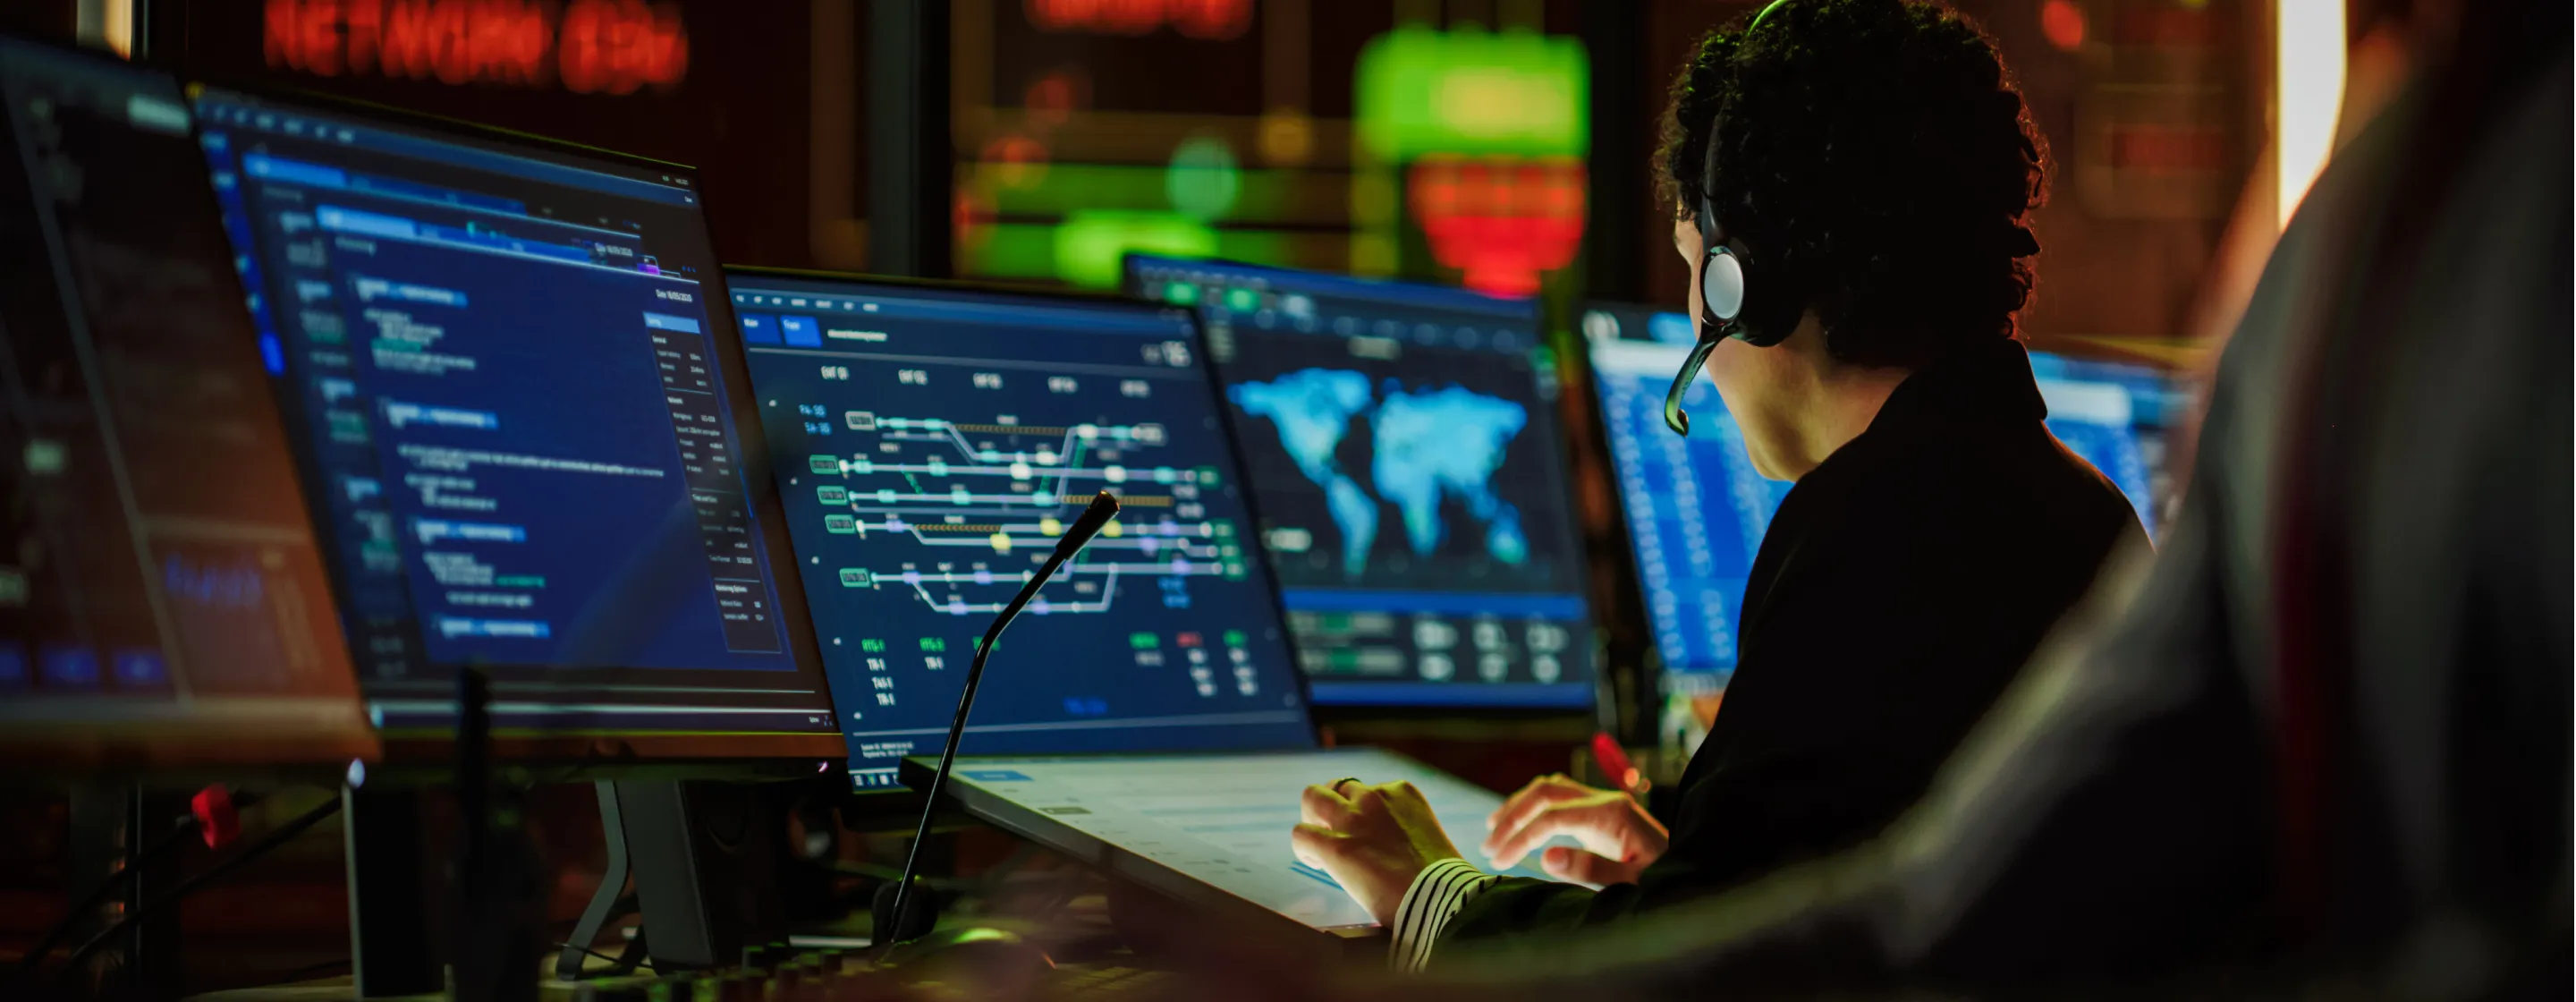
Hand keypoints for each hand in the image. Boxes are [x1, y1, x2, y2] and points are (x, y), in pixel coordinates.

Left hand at [1292, 779, 1463, 925]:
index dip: (1358, 810)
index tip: (1363, 833)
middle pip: (1337, 786)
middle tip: (1332, 830)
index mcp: (1402, 792)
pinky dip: (1304, 848)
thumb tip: (1381, 844)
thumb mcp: (1424, 834)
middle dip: (1331, 805)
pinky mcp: (1335, 846)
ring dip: (1312, 818)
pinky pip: (1302, 834)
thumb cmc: (1439, 880)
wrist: (1441, 900)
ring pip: (1312, 797)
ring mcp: (1353, 819)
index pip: (1367, 789)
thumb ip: (1400, 828)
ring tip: (1319, 843)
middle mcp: (1376, 797)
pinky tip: (1317, 863)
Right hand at [1481, 774, 1668, 888]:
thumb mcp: (1633, 883)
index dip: (1520, 836)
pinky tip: (1519, 824)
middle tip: (1487, 846)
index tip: (1498, 860)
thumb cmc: (1666, 880)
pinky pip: (1559, 798)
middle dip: (1512, 816)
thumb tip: (1546, 856)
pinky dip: (1533, 807)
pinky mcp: (1600, 813)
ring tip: (1492, 829)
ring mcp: (1603, 803)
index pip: (1552, 816)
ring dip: (1518, 806)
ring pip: (1550, 788)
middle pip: (1545, 792)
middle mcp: (1605, 800)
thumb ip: (1592, 868)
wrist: (1694, 870)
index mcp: (1612, 814)